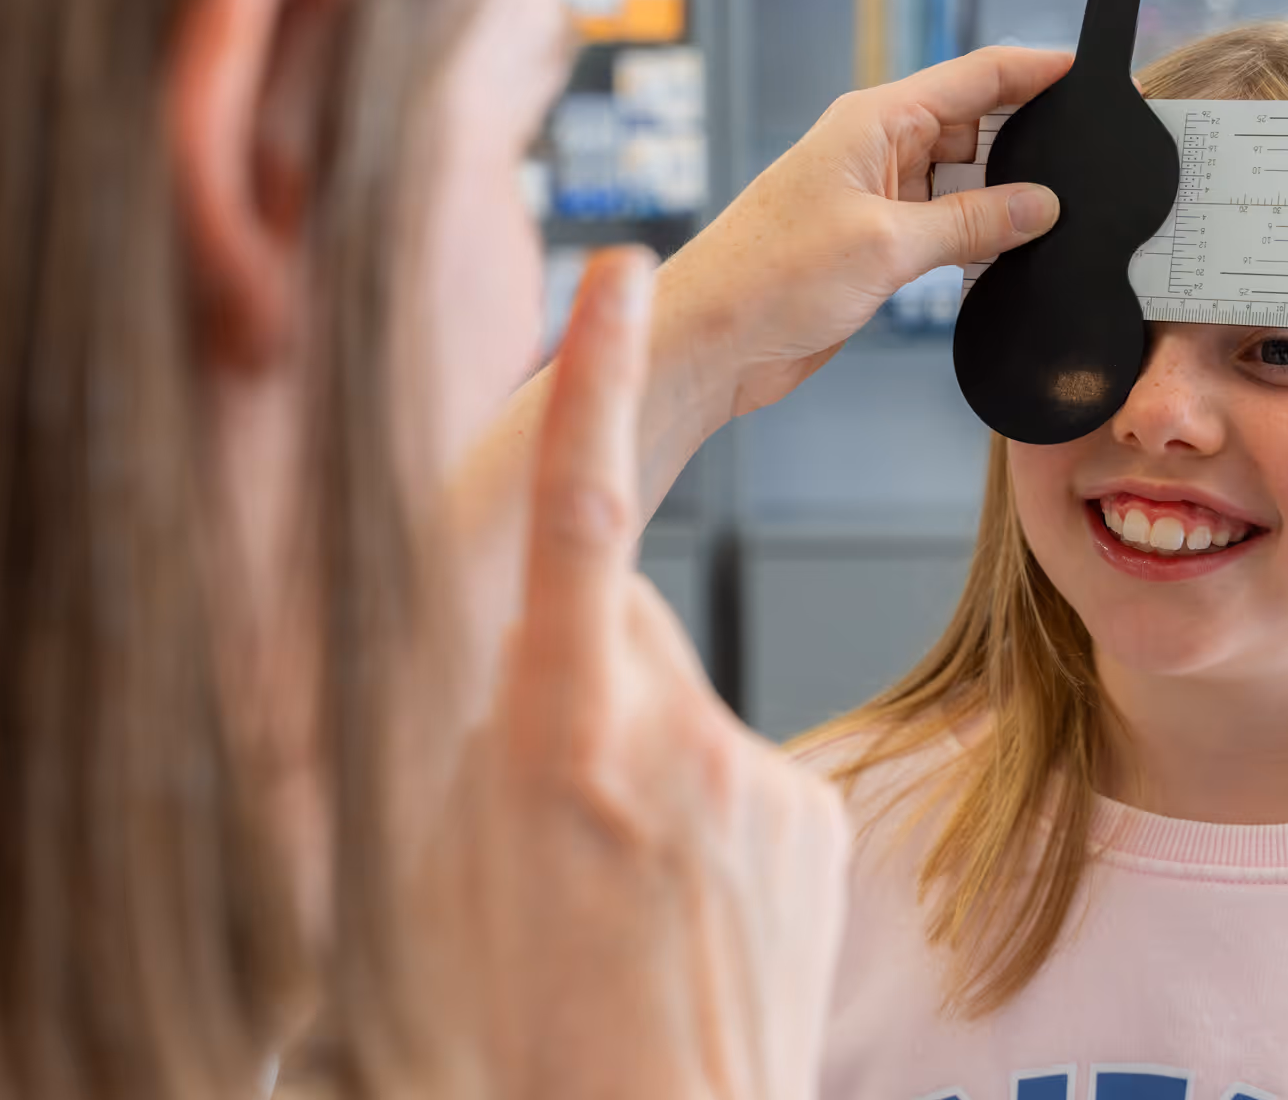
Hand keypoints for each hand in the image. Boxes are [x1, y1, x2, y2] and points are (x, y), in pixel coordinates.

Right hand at [469, 249, 850, 1099]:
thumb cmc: (546, 1009)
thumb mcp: (477, 853)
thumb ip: (519, 718)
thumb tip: (561, 645)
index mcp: (555, 734)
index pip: (577, 519)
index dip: (599, 386)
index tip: (622, 279)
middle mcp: (661, 732)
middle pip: (621, 628)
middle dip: (592, 674)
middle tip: (571, 807)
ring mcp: (750, 772)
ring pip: (686, 703)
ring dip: (655, 761)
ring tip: (634, 882)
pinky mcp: (809, 813)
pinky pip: (747, 770)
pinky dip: (718, 812)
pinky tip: (696, 899)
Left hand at [658, 45, 1072, 419]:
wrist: (711, 341)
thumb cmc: (768, 277)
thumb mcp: (887, 244)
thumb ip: (971, 223)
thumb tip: (1039, 205)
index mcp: (874, 121)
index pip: (974, 76)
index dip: (1033, 70)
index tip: (1086, 72)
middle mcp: (876, 151)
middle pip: (973, 127)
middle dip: (1026, 141)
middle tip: (1088, 164)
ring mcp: (875, 199)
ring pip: (961, 183)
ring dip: (1001, 200)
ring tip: (1058, 216)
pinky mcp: (873, 246)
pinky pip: (942, 227)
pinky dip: (974, 238)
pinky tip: (1007, 254)